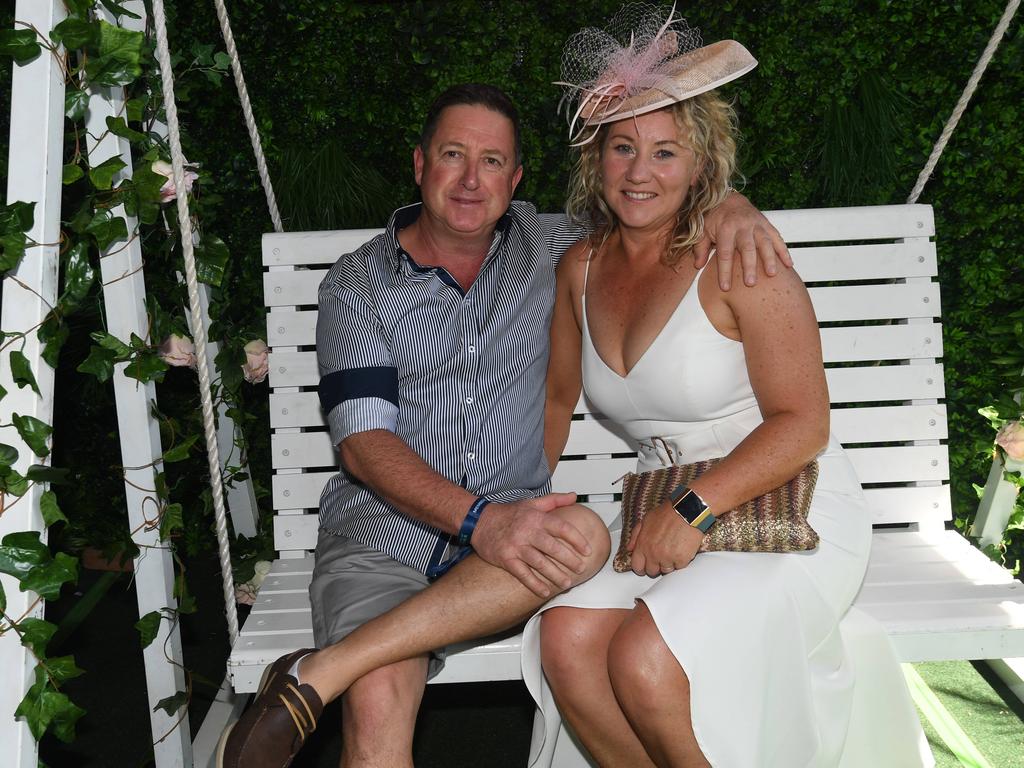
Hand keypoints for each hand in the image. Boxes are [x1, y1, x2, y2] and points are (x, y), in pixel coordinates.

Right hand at [472, 492, 589, 597]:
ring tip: (567, 583)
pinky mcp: (506, 559)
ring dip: (555, 575)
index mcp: (536, 518)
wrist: (479, 521)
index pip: (562, 528)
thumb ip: (555, 500)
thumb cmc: (508, 514)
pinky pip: (523, 574)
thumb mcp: (532, 503)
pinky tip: (544, 591)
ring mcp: (516, 546)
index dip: (576, 540)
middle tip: (581, 569)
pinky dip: (534, 584)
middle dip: (569, 560)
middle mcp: (527, 531)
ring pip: (540, 563)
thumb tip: (573, 496)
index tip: (587, 550)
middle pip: (553, 548)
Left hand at [628, 501, 702, 577]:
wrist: (685, 510)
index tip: (645, 565)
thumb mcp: (645, 520)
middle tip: (661, 556)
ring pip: (666, 571)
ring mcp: (667, 558)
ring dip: (669, 563)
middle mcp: (653, 553)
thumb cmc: (667, 513)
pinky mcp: (681, 560)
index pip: (637, 566)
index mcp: (643, 545)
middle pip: (651, 571)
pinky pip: (679, 567)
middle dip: (655, 565)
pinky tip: (681, 549)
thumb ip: (635, 536)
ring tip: (672, 550)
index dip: (641, 567)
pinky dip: (681, 561)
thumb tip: (630, 548)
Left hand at [693, 192, 791, 289]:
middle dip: (749, 266)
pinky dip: (784, 251)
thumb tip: (698, 266)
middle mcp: (742, 225)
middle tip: (750, 283)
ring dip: (770, 258)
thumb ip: (700, 248)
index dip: (724, 271)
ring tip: (772, 274)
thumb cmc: (714, 219)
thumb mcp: (702, 231)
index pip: (724, 253)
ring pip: (765, 242)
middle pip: (747, 247)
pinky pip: (777, 238)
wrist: (729, 199)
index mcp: (725, 228)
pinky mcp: (767, 224)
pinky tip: (789, 265)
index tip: (725, 287)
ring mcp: (757, 224)